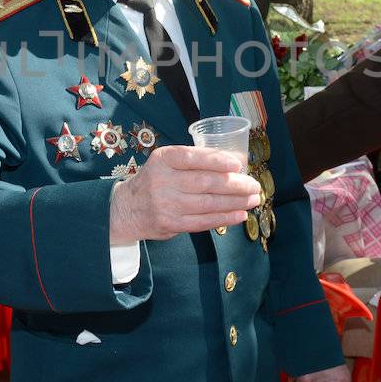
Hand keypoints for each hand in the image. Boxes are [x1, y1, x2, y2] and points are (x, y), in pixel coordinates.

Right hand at [108, 145, 259, 245]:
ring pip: (207, 204)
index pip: (192, 157)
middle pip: (204, 183)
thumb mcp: (166, 162)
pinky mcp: (171, 224)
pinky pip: (203, 221)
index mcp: (163, 159)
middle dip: (234, 184)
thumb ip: (195, 160)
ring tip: (252, 200)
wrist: (127, 209)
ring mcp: (166, 205)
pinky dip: (224, 218)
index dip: (216, 160)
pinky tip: (239, 214)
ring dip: (235, 203)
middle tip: (253, 185)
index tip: (237, 163)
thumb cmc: (155, 180)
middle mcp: (162, 181)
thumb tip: (234, 163)